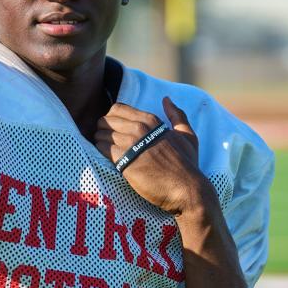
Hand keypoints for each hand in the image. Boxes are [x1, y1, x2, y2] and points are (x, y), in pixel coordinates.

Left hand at [95, 97, 205, 214]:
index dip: (111, 118)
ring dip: (100, 142)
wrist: (185, 188)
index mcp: (150, 120)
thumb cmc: (187, 164)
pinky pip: (102, 150)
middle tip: (106, 141)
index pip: (117, 109)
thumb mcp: (187, 135)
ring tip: (106, 151)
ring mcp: (130, 144)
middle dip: (102, 130)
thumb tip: (167, 99)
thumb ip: (177, 115)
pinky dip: (101, 153)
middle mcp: (138, 128)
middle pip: (106, 121)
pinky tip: (107, 159)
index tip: (114, 129)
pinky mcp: (123, 161)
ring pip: (101, 135)